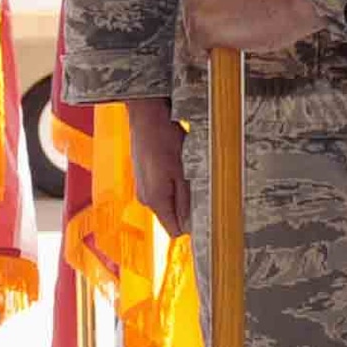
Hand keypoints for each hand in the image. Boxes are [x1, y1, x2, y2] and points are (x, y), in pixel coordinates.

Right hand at [127, 97, 189, 236]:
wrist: (146, 115)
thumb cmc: (163, 137)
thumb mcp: (181, 170)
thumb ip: (185, 201)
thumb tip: (190, 226)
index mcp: (155, 199)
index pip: (174, 230)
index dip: (191, 224)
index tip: (203, 211)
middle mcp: (145, 197)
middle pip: (171, 216)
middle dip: (186, 204)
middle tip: (194, 181)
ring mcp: (143, 187)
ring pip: (167, 201)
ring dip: (178, 190)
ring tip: (182, 167)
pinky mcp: (143, 177)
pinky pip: (161, 188)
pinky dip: (170, 180)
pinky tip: (174, 162)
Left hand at [180, 0, 324, 53]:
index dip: (209, 0)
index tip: (224, 4)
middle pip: (188, 6)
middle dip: (207, 16)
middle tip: (235, 17)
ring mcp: (195, 1)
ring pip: (192, 28)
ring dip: (210, 33)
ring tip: (238, 25)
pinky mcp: (202, 27)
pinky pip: (198, 46)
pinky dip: (213, 49)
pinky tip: (233, 38)